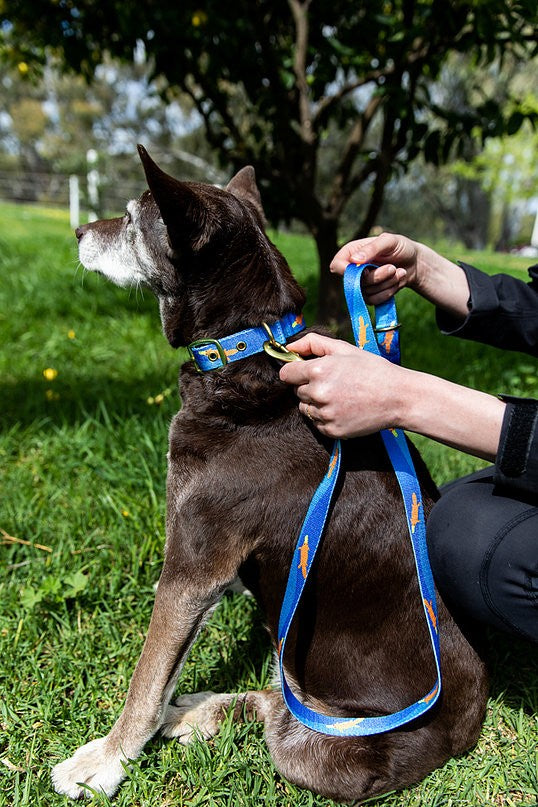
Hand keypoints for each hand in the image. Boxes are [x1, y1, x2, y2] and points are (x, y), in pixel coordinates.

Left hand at [279, 333, 404, 438]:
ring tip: (340, 396)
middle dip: (309, 386)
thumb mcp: (344, 348)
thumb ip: (312, 343)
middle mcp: (318, 394)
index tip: (305, 371)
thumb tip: (288, 347)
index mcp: (318, 371)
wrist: (398, 397)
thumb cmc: (372, 369)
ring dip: (316, 403)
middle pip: (297, 391)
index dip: (295, 371)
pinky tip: (344, 408)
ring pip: (305, 408)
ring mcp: (325, 414)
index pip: (286, 374)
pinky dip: (326, 417)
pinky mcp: (332, 430)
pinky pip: (317, 423)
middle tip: (333, 382)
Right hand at [329, 232, 419, 305]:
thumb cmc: (400, 247)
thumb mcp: (389, 241)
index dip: (346, 271)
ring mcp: (361, 285)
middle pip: (354, 282)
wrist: (414, 263)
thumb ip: (372, 248)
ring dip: (387, 283)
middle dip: (376, 277)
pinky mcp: (370, 296)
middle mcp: (353, 270)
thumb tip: (354, 260)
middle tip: (392, 267)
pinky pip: (375, 300)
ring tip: (398, 272)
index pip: (336, 265)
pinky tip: (397, 281)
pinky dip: (389, 292)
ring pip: (366, 293)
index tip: (364, 270)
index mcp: (351, 253)